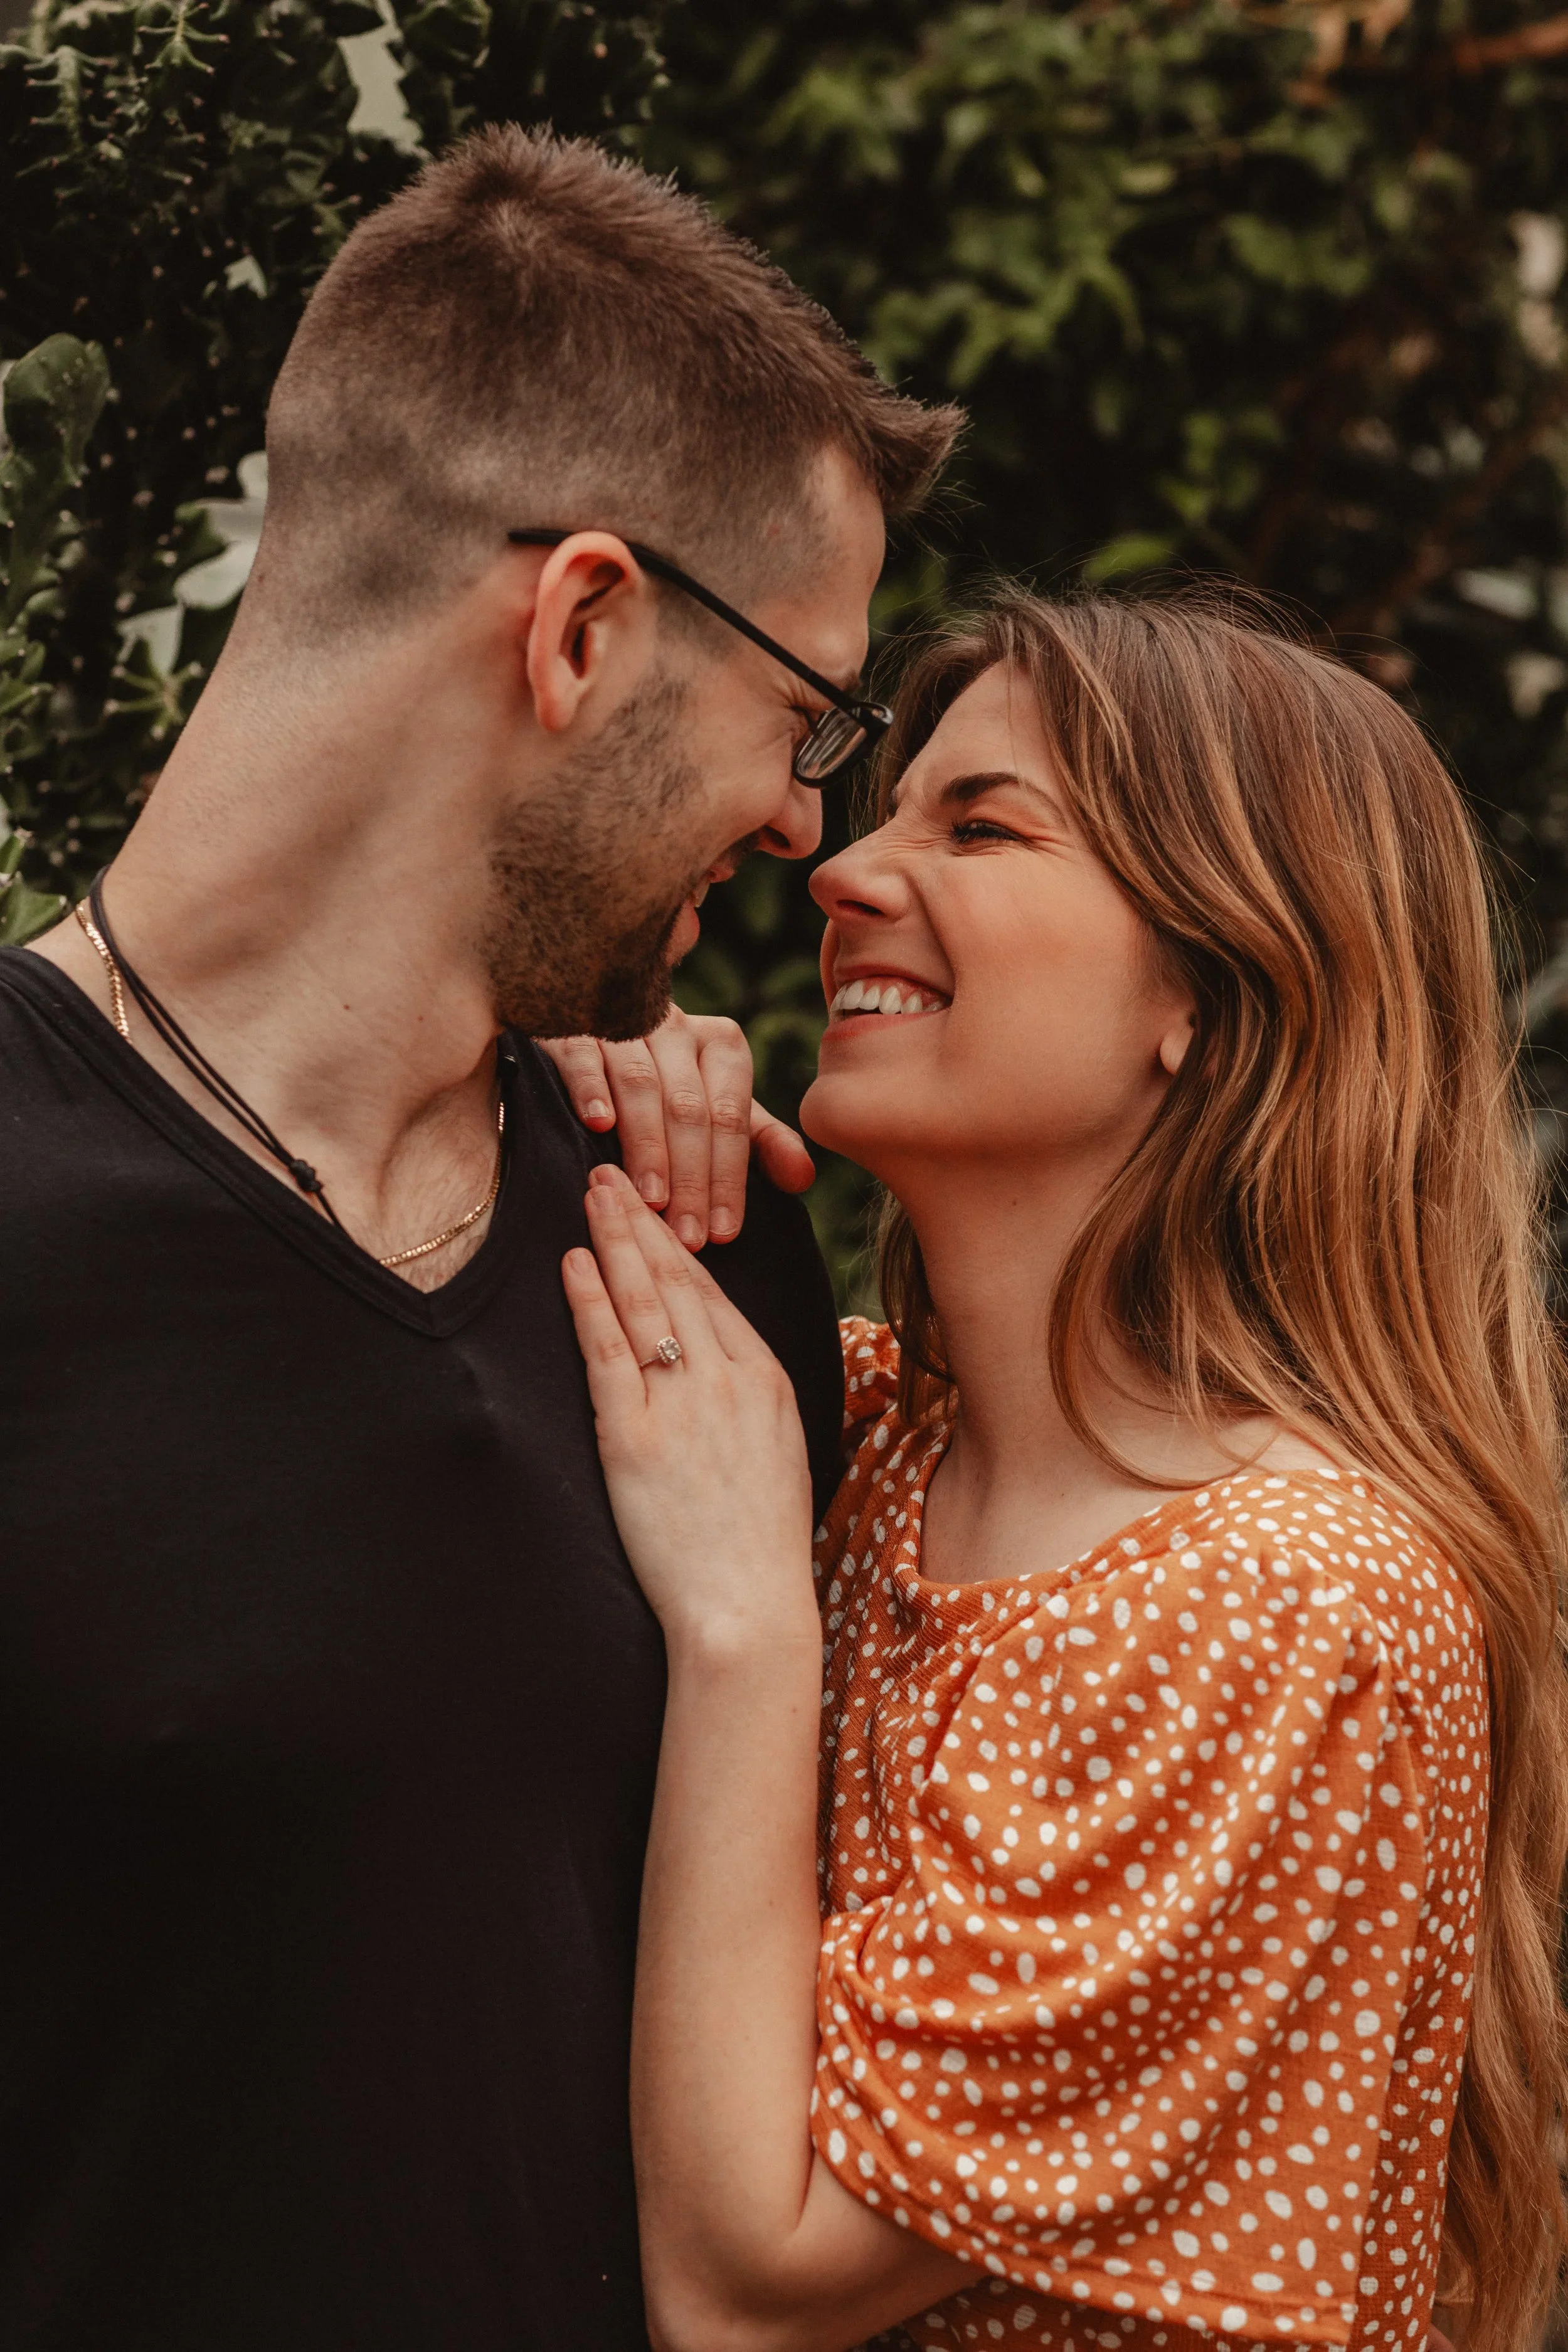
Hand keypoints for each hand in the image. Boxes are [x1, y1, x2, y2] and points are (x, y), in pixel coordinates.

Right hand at [539, 1008, 813, 1250]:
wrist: (599, 1031)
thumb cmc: (668, 1086)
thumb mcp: (720, 1110)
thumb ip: (761, 1142)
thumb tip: (803, 1179)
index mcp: (722, 1046)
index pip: (730, 1118)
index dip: (728, 1179)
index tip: (722, 1234)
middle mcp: (678, 1028)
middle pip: (689, 1108)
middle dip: (690, 1177)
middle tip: (686, 1235)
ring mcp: (625, 1023)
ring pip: (642, 1085)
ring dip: (647, 1145)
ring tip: (650, 1199)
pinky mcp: (574, 1026)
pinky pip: (586, 1055)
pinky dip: (592, 1088)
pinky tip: (598, 1126)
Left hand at [562, 1164, 815, 1651]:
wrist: (746, 1607)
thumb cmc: (759, 1547)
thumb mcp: (777, 1456)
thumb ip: (750, 1405)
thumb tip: (723, 1376)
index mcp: (766, 1381)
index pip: (714, 1295)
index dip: (677, 1246)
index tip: (655, 1208)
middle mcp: (728, 1380)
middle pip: (678, 1281)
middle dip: (641, 1222)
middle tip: (613, 1173)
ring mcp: (681, 1405)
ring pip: (644, 1302)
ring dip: (612, 1242)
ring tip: (590, 1196)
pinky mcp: (634, 1436)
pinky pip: (608, 1351)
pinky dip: (588, 1301)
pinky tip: (572, 1264)